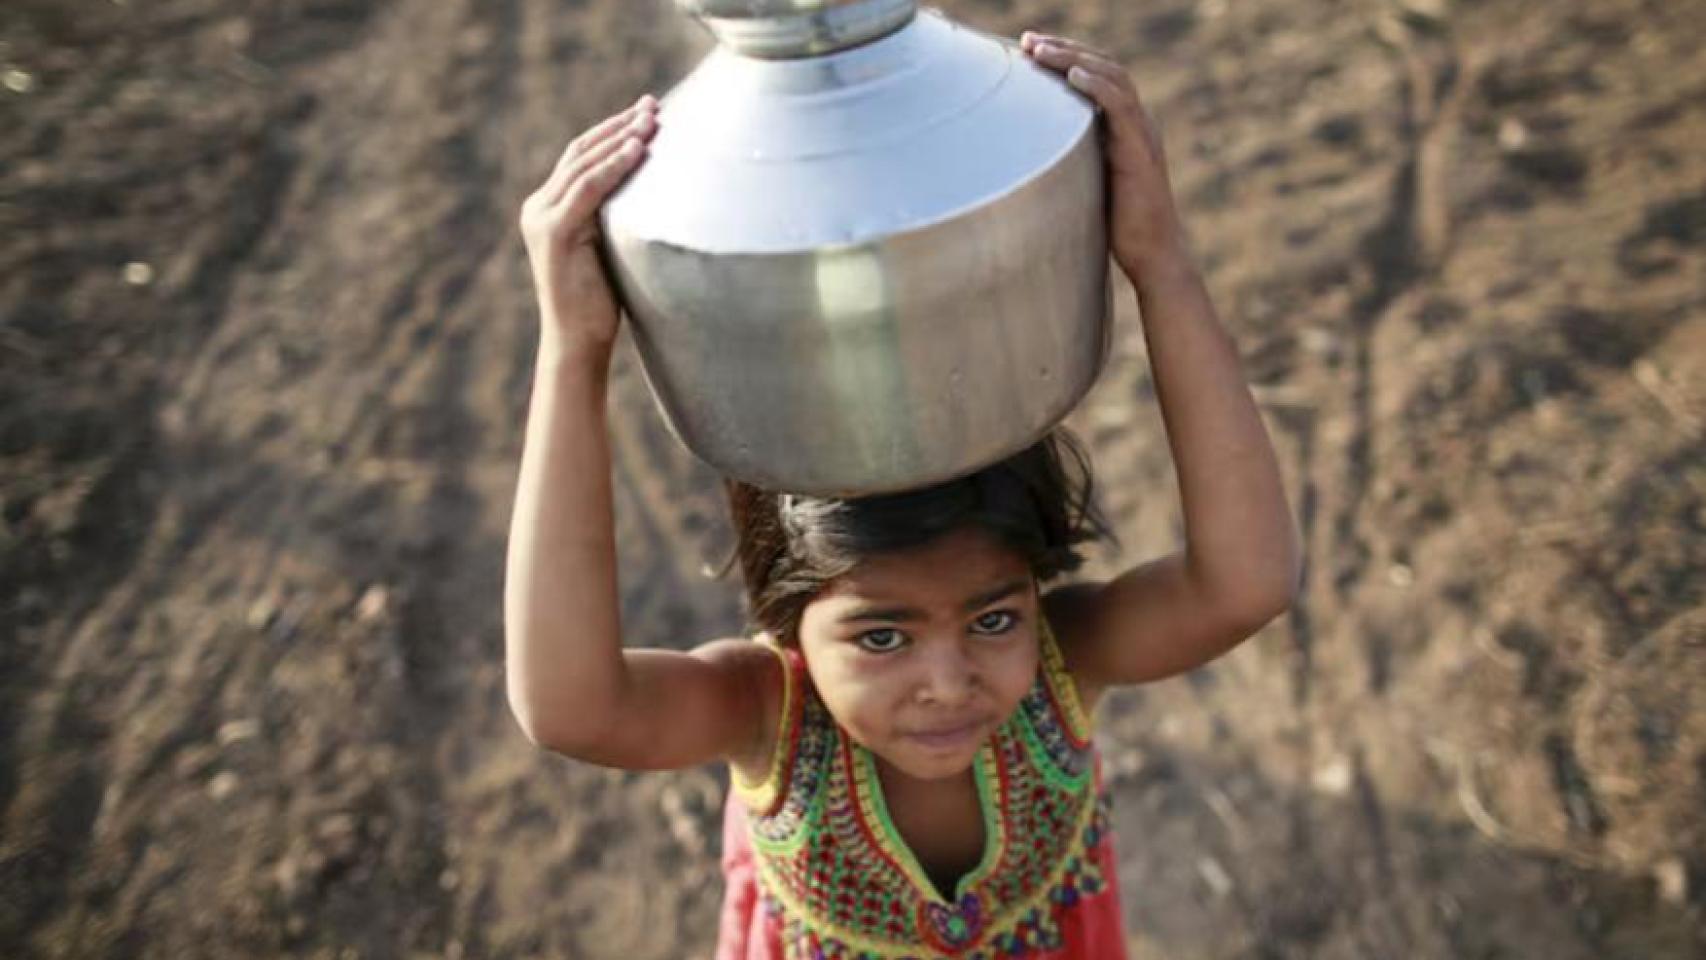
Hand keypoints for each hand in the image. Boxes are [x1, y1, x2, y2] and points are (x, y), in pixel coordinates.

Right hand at [519, 94, 658, 360]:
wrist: (576, 343)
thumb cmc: (600, 304)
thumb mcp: (610, 249)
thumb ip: (615, 217)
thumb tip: (653, 191)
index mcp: (548, 208)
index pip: (581, 157)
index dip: (613, 130)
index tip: (647, 111)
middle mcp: (538, 207)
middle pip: (581, 151)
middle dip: (619, 124)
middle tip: (655, 105)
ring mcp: (542, 218)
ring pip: (583, 163)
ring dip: (621, 137)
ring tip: (653, 119)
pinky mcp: (553, 233)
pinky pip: (587, 189)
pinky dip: (613, 166)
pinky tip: (638, 149)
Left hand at [1020, 32, 1188, 274]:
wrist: (1153, 255)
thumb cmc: (1117, 227)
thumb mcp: (1087, 182)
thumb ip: (1070, 160)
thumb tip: (1031, 155)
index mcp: (1124, 127)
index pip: (1098, 76)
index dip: (1066, 57)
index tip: (1030, 48)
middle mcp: (1136, 123)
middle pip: (1103, 68)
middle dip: (1064, 49)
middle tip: (1027, 41)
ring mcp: (1141, 134)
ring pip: (1112, 78)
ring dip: (1074, 59)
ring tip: (1040, 51)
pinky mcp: (1141, 152)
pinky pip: (1122, 107)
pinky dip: (1098, 87)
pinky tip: (1073, 76)